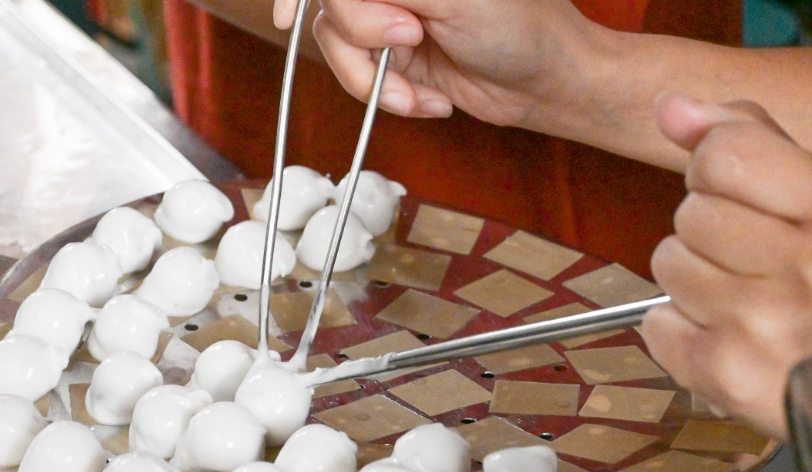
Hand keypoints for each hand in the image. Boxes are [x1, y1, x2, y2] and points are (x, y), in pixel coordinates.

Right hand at [309, 0, 599, 123]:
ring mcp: (388, 18)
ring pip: (336, 47)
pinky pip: (359, 79)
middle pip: (329, 7)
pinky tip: (431, 100)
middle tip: (412, 38)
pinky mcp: (392, 60)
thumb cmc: (518, 25)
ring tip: (421, 90)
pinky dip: (390, 100)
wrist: (546, 84)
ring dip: (375, 80)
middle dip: (362, 36)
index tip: (287, 14)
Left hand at [642, 94, 811, 439]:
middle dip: (711, 228)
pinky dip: (682, 331)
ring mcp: (763, 324)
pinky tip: (729, 336)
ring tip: (748, 299)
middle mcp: (803, 265)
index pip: (726, 157)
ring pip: (669, 266)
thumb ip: (750, 141)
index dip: (716, 167)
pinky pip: (656, 324)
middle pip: (692, 214)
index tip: (736, 187)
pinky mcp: (726, 373)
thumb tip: (669, 108)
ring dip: (696, 279)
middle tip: (755, 257)